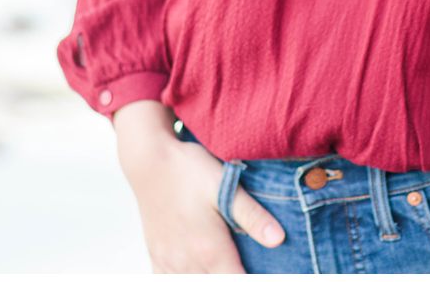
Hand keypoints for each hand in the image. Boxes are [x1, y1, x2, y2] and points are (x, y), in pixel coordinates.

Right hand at [114, 102, 284, 272]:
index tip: (268, 270)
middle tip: (249, 263)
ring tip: (227, 264)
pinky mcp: (155, 254)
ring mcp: (168, 260)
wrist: (150, 161)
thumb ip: (253, 216)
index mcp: (209, 249)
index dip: (254, 277)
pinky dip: (185, 278)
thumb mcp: (227, 187)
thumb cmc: (191, 171)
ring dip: (210, 278)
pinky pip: (165, 280)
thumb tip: (279, 240)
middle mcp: (186, 262)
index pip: (236, 280)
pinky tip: (198, 268)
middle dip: (234, 276)